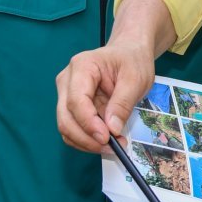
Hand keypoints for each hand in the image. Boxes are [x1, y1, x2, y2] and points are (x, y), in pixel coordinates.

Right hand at [56, 0, 175, 152]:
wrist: (128, 54)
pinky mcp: (71, 105)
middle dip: (87, 138)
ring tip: (114, 145)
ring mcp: (66, 93)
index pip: (76, 100)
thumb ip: (123, 103)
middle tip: (113, 148)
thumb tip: (112, 129)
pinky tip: (106, 141)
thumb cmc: (132, 61)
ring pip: (66, 126)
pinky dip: (87, 139)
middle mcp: (67, 80)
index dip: (88, 123)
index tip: (107, 138)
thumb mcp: (136, 79)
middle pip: (66, 117)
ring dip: (87, 142)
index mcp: (82, 66)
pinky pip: (73, 128)